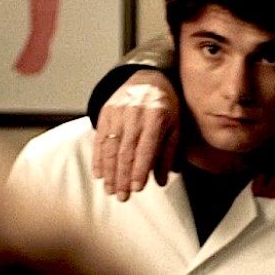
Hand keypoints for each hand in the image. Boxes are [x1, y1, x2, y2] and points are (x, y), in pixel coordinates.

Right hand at [92, 71, 180, 201]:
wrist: (147, 77)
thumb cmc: (167, 106)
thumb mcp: (176, 126)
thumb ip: (169, 153)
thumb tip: (162, 180)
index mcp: (156, 117)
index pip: (146, 148)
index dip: (140, 170)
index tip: (137, 188)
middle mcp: (134, 114)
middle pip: (125, 151)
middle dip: (122, 176)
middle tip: (122, 197)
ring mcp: (117, 113)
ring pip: (110, 147)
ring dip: (109, 171)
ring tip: (110, 190)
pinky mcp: (105, 113)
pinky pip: (99, 138)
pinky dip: (98, 158)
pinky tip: (99, 174)